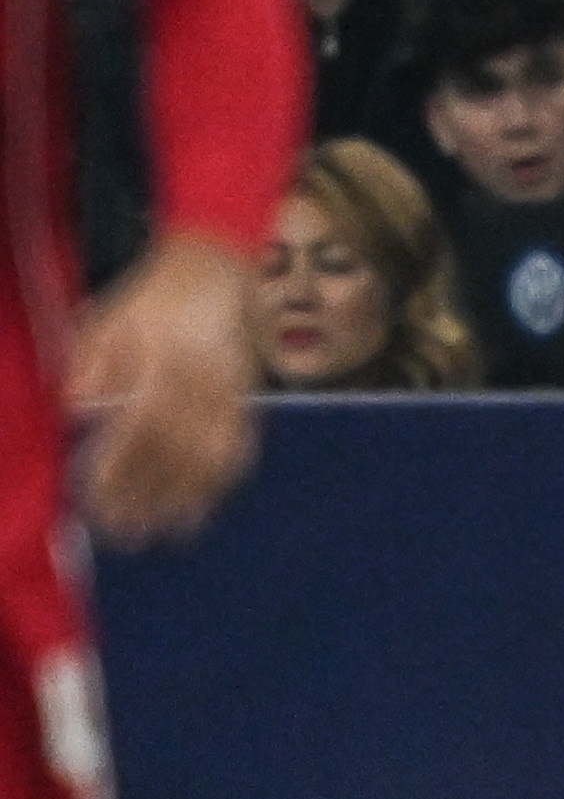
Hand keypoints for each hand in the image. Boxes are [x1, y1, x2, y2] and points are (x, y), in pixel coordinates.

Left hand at [68, 231, 262, 547]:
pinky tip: (211, 498)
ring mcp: (230, 389)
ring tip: (173, 531)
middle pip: (175, 452)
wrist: (216, 264)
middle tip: (129, 534)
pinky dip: (226, 475)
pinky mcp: (247, 392)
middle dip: (150, 498)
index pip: (138, 430)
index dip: (119, 471)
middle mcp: (200, 382)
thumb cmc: (152, 295)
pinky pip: (241, 441)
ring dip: (192, 497)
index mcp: (162, 363)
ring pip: (212, 453)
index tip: (98, 504)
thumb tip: (79, 409)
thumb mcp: (108, 318)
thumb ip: (91, 363)